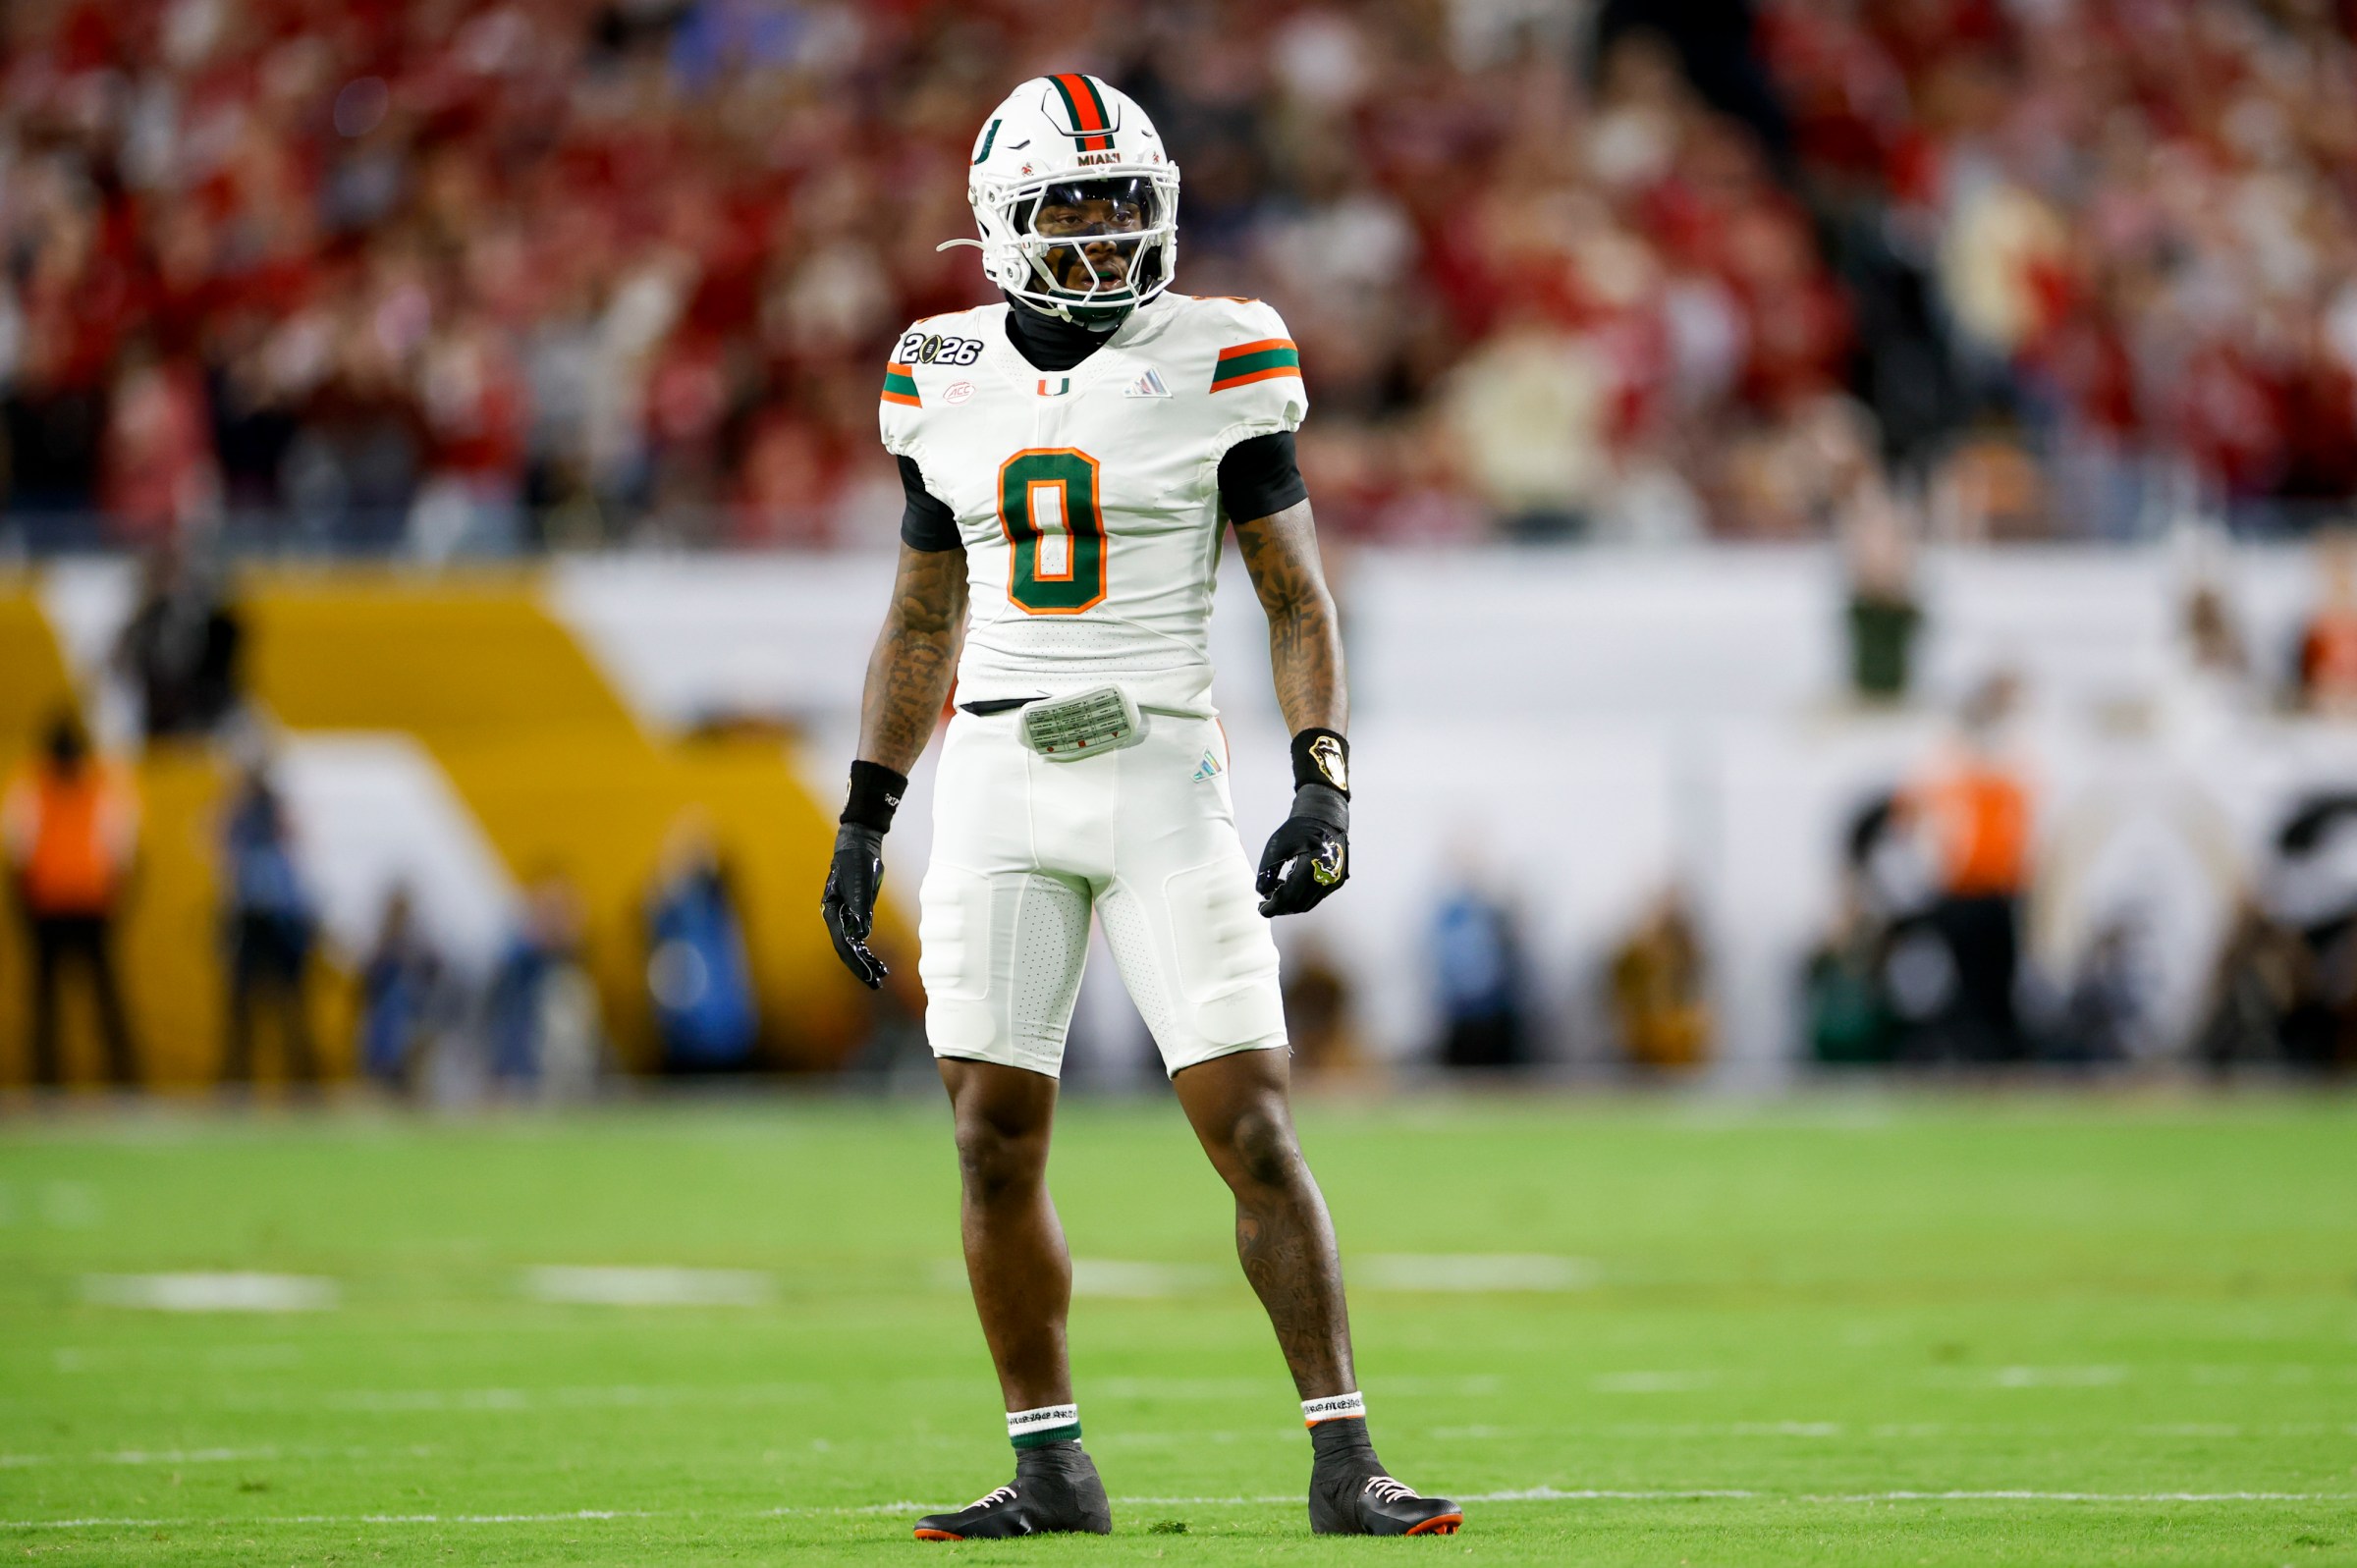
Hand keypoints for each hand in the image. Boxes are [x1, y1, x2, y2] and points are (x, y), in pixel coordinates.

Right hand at [821, 823, 887, 986]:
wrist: (859, 846)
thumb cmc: (857, 862)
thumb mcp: (861, 883)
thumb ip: (861, 908)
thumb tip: (862, 936)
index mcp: (832, 911)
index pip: (843, 944)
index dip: (855, 962)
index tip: (868, 976)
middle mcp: (836, 918)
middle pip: (847, 949)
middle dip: (861, 968)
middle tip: (876, 984)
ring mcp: (845, 917)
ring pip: (854, 947)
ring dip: (867, 962)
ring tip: (882, 977)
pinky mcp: (856, 915)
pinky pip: (861, 939)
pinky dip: (869, 952)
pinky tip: (880, 965)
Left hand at [1256, 783, 1348, 916]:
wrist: (1325, 817)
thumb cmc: (1298, 828)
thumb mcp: (1276, 846)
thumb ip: (1267, 870)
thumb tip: (1261, 893)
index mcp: (1312, 867)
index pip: (1290, 897)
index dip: (1273, 907)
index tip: (1260, 909)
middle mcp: (1327, 877)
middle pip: (1299, 904)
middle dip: (1280, 907)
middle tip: (1265, 903)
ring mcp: (1335, 880)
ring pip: (1308, 903)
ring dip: (1290, 903)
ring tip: (1275, 893)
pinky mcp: (1337, 880)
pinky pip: (1316, 896)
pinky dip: (1301, 897)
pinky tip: (1289, 886)